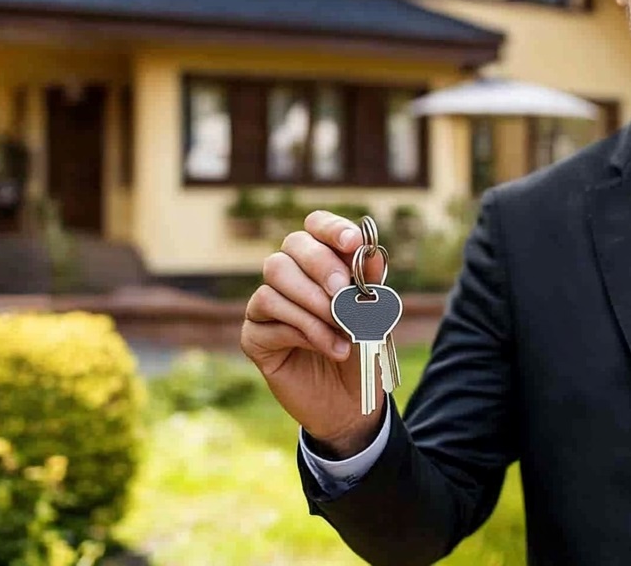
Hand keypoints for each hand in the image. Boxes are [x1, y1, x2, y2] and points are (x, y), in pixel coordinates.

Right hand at [240, 210, 388, 457]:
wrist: (351, 404)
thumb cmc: (362, 353)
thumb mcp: (376, 318)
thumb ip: (371, 286)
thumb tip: (371, 255)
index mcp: (321, 263)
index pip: (315, 226)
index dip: (331, 229)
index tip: (353, 243)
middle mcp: (290, 277)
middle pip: (291, 247)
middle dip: (322, 266)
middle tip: (344, 293)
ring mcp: (267, 304)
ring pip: (276, 279)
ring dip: (315, 305)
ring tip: (345, 333)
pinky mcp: (254, 334)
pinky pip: (268, 317)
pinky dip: (306, 331)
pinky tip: (331, 348)